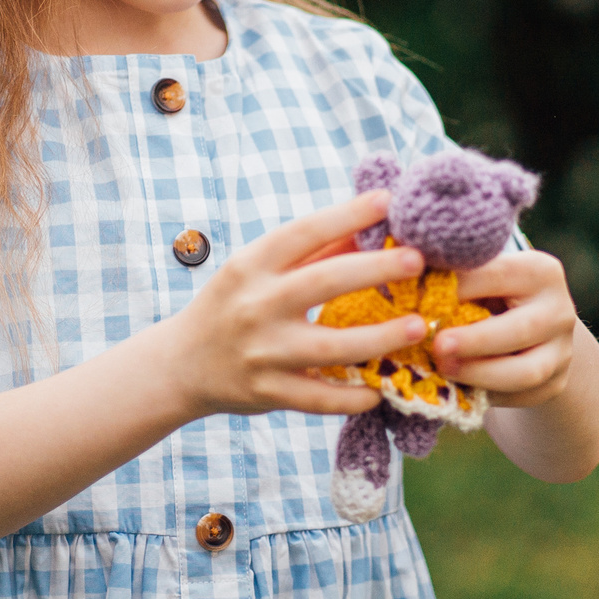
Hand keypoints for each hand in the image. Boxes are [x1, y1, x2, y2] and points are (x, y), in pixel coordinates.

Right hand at [161, 191, 427, 419]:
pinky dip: (352, 396)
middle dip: (374, 269)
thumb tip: (371, 225)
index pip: (303, 232)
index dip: (347, 214)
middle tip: (418, 260)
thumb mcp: (258, 270)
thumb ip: (312, 251)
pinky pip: (319, 398)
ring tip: (417, 326)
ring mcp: (261, 352)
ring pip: (328, 347)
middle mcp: (255, 305)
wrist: (181, 365)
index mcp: (251, 265)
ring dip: (378, 338)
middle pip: (322, 282)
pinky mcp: (268, 393)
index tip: (388, 200)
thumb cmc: (232, 305)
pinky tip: (383, 387)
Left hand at [434, 248, 580, 407]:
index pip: (497, 275)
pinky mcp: (555, 384)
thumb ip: (453, 277)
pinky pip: (521, 396)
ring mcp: (562, 351)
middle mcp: (559, 310)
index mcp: (539, 271)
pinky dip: (486, 394)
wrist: (532, 327)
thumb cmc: (490, 292)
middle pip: (521, 329)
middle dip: (475, 340)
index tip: (419, 297)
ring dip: (480, 374)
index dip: (458, 287)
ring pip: (527, 372)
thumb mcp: (479, 277)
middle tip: (436, 344)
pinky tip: (458, 388)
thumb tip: (405, 283)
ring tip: (443, 370)